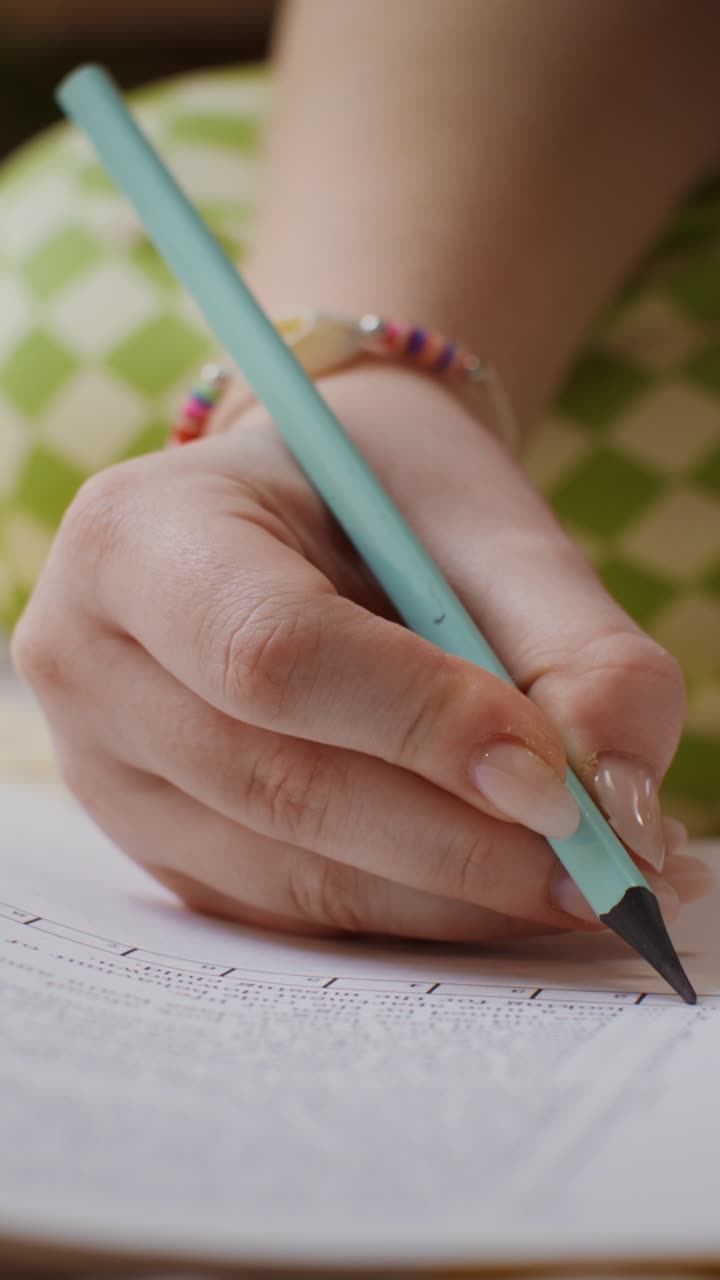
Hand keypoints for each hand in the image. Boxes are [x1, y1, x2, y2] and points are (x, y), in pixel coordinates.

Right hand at [12, 364, 711, 939]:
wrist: (310, 513)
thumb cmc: (390, 500)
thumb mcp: (489, 528)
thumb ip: (575, 648)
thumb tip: (621, 805)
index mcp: (141, 535)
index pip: (270, 650)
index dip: (419, 725)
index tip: (558, 782)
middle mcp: (89, 656)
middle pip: (275, 782)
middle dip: (458, 842)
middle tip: (605, 870)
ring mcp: (106, 765)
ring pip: (286, 871)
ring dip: (449, 893)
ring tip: (578, 881)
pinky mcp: (155, 838)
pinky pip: (288, 906)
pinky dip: (409, 908)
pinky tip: (496, 885)